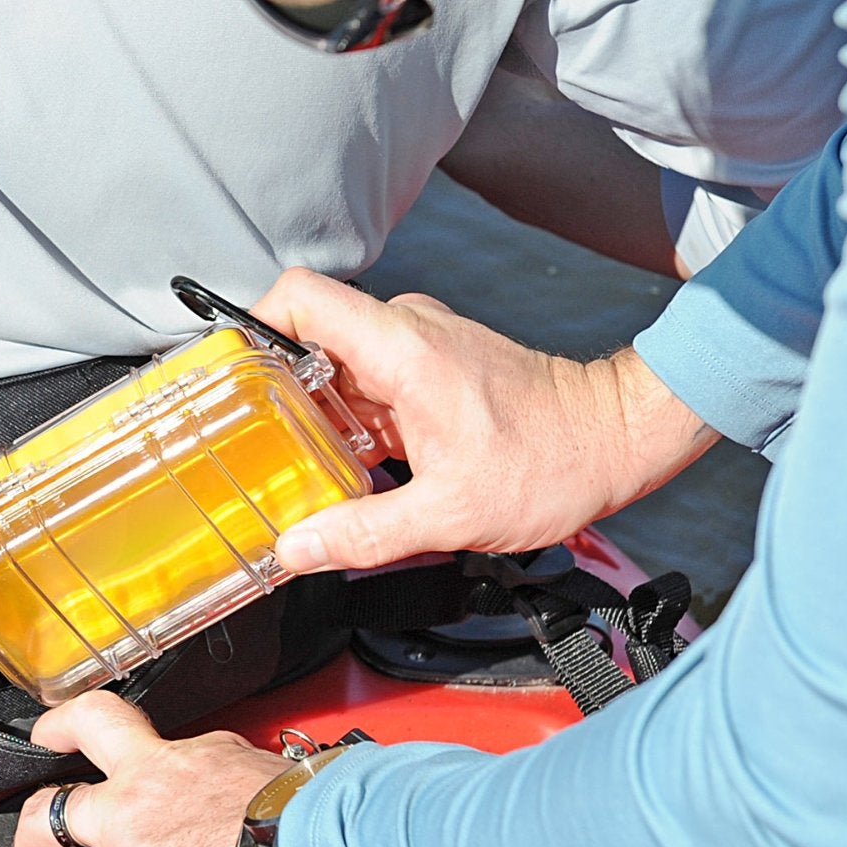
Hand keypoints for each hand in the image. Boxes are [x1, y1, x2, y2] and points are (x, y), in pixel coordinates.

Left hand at [15, 694, 323, 846]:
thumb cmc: (322, 840)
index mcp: (207, 760)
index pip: (173, 759)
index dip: (166, 784)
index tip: (170, 806)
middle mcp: (160, 777)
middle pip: (91, 725)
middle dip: (59, 734)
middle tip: (49, 748)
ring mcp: (130, 827)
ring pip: (48, 813)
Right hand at [253, 269, 716, 572]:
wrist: (619, 438)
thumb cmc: (553, 462)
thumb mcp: (450, 514)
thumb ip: (362, 534)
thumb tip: (296, 550)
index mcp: (401, 348)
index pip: (299, 296)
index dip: (250, 323)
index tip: (228, 375)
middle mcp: (405, 331)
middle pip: (306, 337)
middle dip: (274, 391)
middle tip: (252, 445)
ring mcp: (420, 344)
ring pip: (336, 364)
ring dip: (315, 413)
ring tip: (301, 467)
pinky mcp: (433, 364)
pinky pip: (368, 381)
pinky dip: (350, 421)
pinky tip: (350, 469)